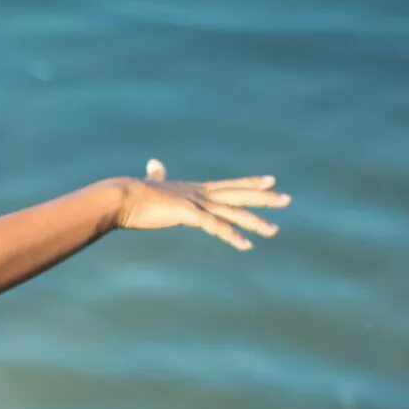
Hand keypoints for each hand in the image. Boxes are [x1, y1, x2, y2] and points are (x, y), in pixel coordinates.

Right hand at [114, 162, 288, 249]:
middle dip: (264, 198)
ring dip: (255, 222)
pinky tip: (246, 246)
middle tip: (288, 200)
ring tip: (275, 231)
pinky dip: (232, 236)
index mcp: (195, 189)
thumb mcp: (152, 184)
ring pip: (233, 213)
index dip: (251, 183)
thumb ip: (157, 176)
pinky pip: (216, 227)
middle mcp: (201, 194)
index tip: (271, 180)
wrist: (121, 197)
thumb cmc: (134, 195)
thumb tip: (154, 163)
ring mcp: (196, 204)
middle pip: (239, 195)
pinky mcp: (188, 215)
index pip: (230, 185)